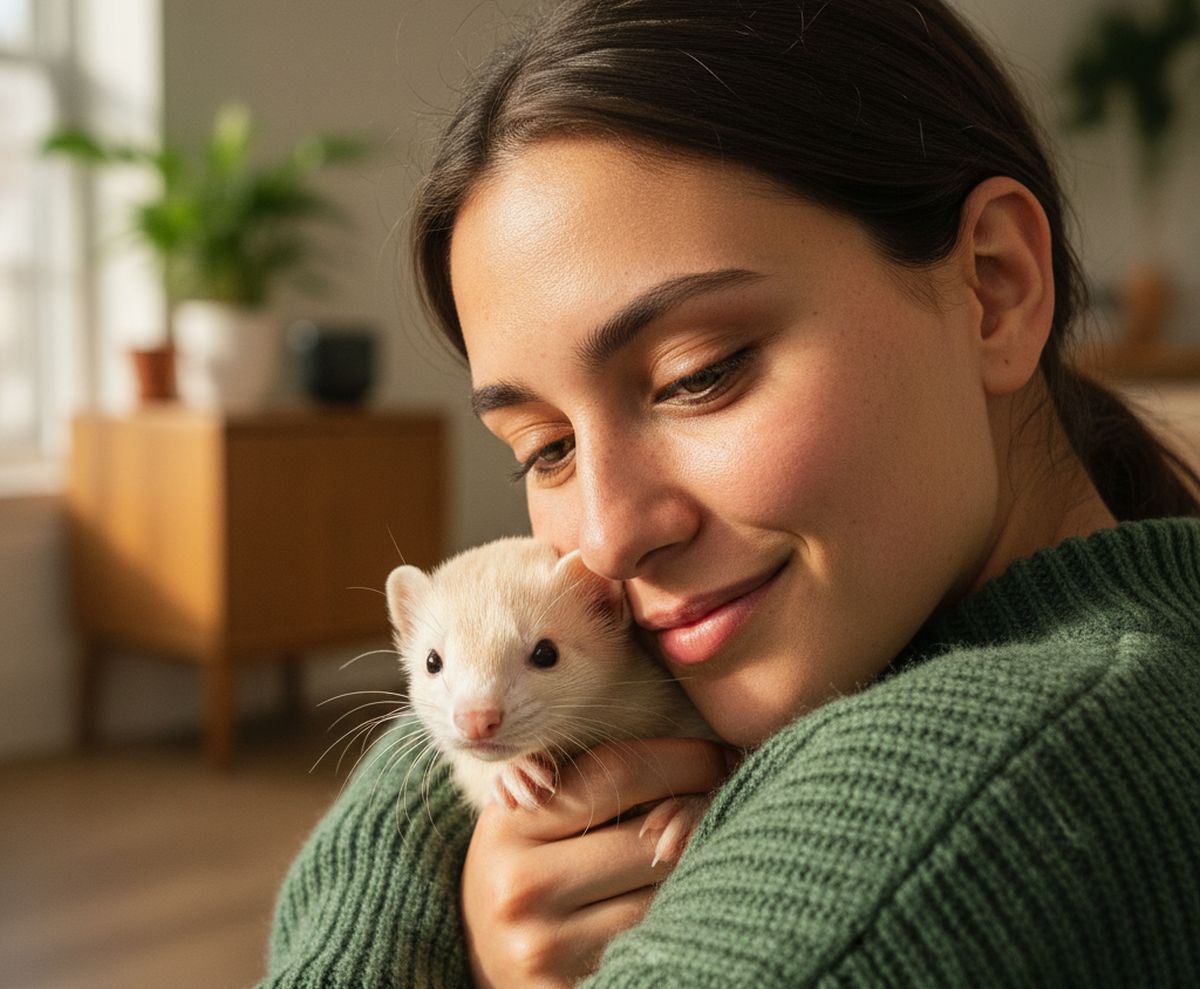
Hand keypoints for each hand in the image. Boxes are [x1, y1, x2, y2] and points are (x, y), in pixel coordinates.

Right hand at [461, 737, 729, 988]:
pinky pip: (657, 944)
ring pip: (664, 897)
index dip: (682, 760)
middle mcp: (520, 886)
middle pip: (653, 839)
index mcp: (509, 822)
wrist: (486, 962)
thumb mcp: (535, 813)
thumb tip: (700, 758)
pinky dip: (677, 921)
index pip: (618, 772)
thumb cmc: (525, 871)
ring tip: (692, 859)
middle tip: (719, 808)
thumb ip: (590, 777)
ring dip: (693, 874)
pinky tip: (679, 907)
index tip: (718, 757)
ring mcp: (545, 948)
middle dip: (699, 818)